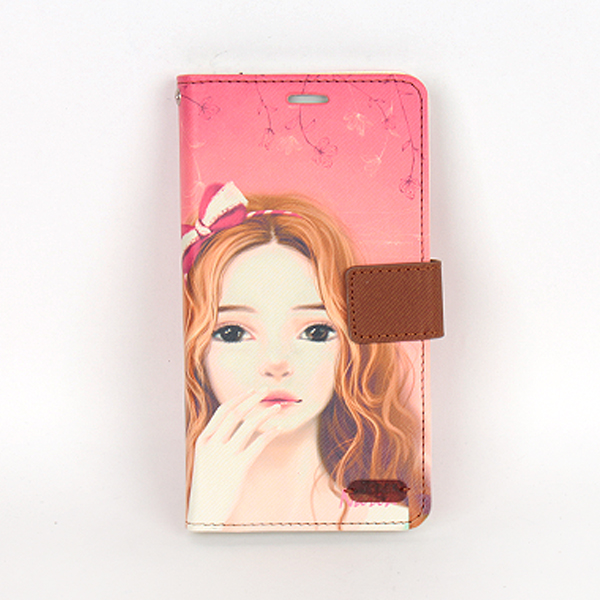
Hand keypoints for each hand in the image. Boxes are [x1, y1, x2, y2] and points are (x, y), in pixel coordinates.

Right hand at [187, 387, 281, 527]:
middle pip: (236, 413)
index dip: (239, 399)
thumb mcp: (205, 460)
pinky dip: (269, 433)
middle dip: (253, 398)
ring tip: (277, 407)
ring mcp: (226, 455)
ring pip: (248, 425)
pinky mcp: (239, 467)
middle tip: (266, 391)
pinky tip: (277, 429)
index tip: (251, 392)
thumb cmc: (208, 486)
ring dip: (265, 413)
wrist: (206, 511)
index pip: (222, 411)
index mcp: (203, 440)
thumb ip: (215, 442)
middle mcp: (213, 445)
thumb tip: (231, 425)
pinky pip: (258, 444)